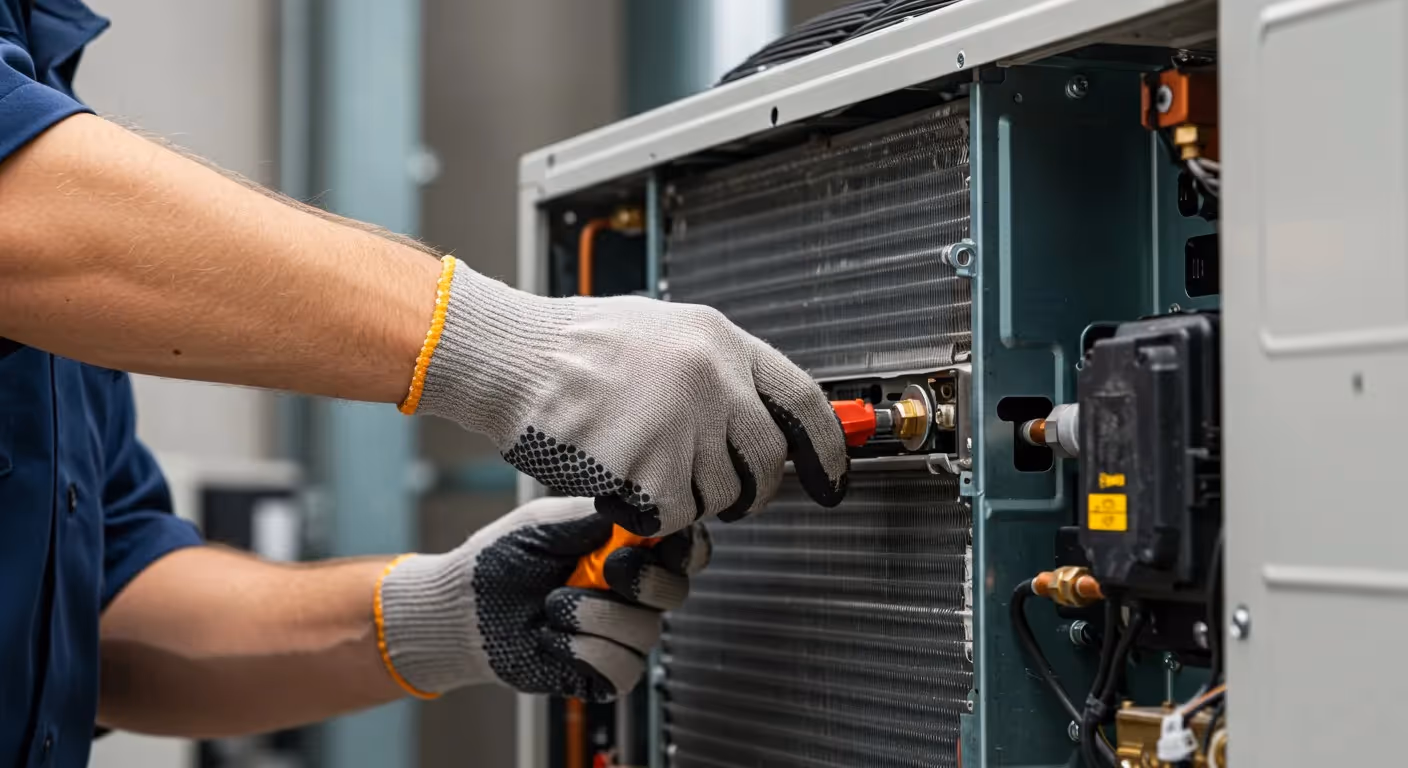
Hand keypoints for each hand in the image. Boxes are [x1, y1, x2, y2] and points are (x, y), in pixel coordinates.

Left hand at [376, 497, 710, 700]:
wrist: (457, 611)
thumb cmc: (497, 561)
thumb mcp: (545, 523)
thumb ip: (595, 516)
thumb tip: (640, 506)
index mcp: (623, 550)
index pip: (682, 549)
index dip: (686, 547)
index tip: (663, 541)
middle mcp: (627, 594)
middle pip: (677, 591)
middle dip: (648, 580)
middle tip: (610, 569)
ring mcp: (616, 635)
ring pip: (647, 633)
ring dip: (597, 616)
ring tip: (553, 604)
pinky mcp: (599, 673)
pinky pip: (623, 670)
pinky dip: (586, 651)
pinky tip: (552, 638)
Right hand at [411, 261, 849, 535]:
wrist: (516, 358)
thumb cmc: (573, 346)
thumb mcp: (662, 332)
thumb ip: (714, 369)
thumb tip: (759, 417)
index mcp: (720, 341)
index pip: (804, 401)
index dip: (827, 447)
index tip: (835, 478)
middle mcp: (714, 381)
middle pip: (767, 461)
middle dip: (752, 490)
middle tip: (725, 494)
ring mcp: (686, 425)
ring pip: (721, 495)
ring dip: (690, 498)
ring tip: (644, 466)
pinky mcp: (654, 468)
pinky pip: (675, 515)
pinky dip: (650, 512)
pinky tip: (620, 478)